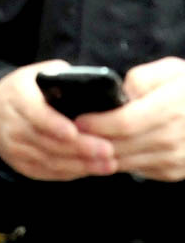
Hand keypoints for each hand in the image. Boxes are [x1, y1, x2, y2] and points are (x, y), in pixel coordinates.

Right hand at [0, 60, 116, 179]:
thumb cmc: (25, 90)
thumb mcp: (37, 74)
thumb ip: (60, 77)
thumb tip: (91, 83)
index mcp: (16, 95)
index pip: (34, 112)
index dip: (53, 124)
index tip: (74, 131)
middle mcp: (11, 123)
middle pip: (46, 140)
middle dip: (79, 147)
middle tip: (107, 150)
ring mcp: (14, 146)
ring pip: (49, 160)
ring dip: (80, 164)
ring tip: (108, 163)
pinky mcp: (20, 164)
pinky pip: (48, 172)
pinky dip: (71, 172)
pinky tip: (91, 169)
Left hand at [76, 56, 184, 180]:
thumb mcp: (169, 71)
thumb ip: (141, 79)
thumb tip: (119, 94)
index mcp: (172, 108)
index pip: (127, 122)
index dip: (99, 123)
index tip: (78, 119)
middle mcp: (176, 138)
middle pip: (124, 145)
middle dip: (92, 141)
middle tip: (68, 133)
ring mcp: (177, 159)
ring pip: (128, 162)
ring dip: (100, 155)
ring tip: (78, 143)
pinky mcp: (173, 172)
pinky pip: (138, 170)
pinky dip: (116, 162)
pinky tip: (101, 151)